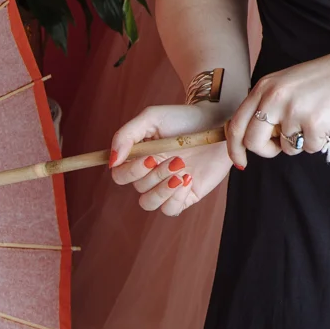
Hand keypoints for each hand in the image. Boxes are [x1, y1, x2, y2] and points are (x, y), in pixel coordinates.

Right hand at [110, 103, 231, 216]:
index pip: (120, 175)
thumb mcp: (152, 117)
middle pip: (137, 187)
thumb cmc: (183, 118)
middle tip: (176, 159)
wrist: (217, 123)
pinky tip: (189, 179)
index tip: (149, 157)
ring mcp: (167, 186)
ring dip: (163, 189)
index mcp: (139, 157)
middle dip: (155, 174)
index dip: (130, 171)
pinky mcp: (185, 195)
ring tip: (182, 170)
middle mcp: (151, 174)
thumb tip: (112, 161)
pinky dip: (176, 198)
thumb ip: (126, 135)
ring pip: (148, 203)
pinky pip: (170, 210)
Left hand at [225, 48, 329, 168]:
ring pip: (286, 148)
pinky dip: (319, 141)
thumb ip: (266, 106)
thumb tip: (251, 139)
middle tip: (281, 145)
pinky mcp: (313, 123)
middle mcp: (274, 98)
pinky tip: (327, 122)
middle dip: (267, 150)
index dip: (234, 148)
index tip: (241, 161)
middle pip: (253, 142)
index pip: (236, 124)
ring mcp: (293, 111)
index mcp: (264, 88)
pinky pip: (310, 149)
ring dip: (300, 142)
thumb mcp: (285, 85)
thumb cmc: (323, 80)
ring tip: (314, 120)